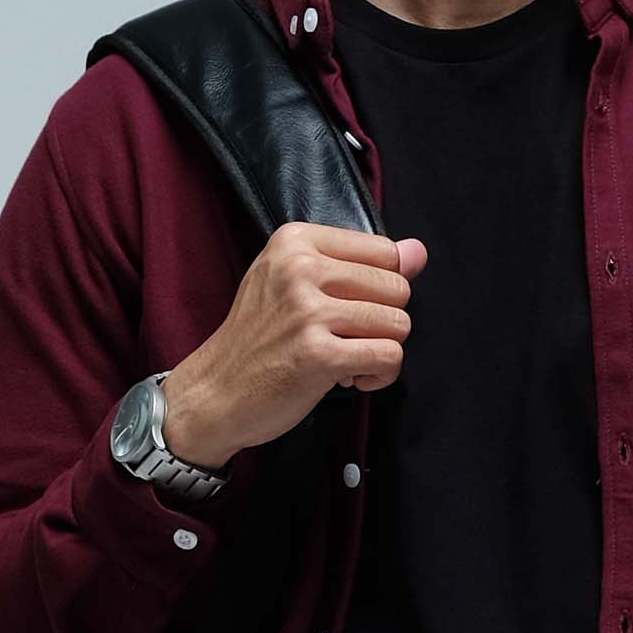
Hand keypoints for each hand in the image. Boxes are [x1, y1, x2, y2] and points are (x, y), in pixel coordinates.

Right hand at [160, 223, 427, 466]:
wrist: (214, 391)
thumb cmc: (259, 338)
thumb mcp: (298, 284)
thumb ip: (362, 265)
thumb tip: (418, 251)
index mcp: (295, 241)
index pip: (384, 251)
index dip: (379, 287)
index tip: (348, 308)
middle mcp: (299, 269)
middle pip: (397, 287)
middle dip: (383, 321)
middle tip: (346, 338)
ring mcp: (307, 312)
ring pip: (398, 323)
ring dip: (381, 350)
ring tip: (347, 358)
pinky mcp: (317, 355)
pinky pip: (389, 357)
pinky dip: (380, 375)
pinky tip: (352, 379)